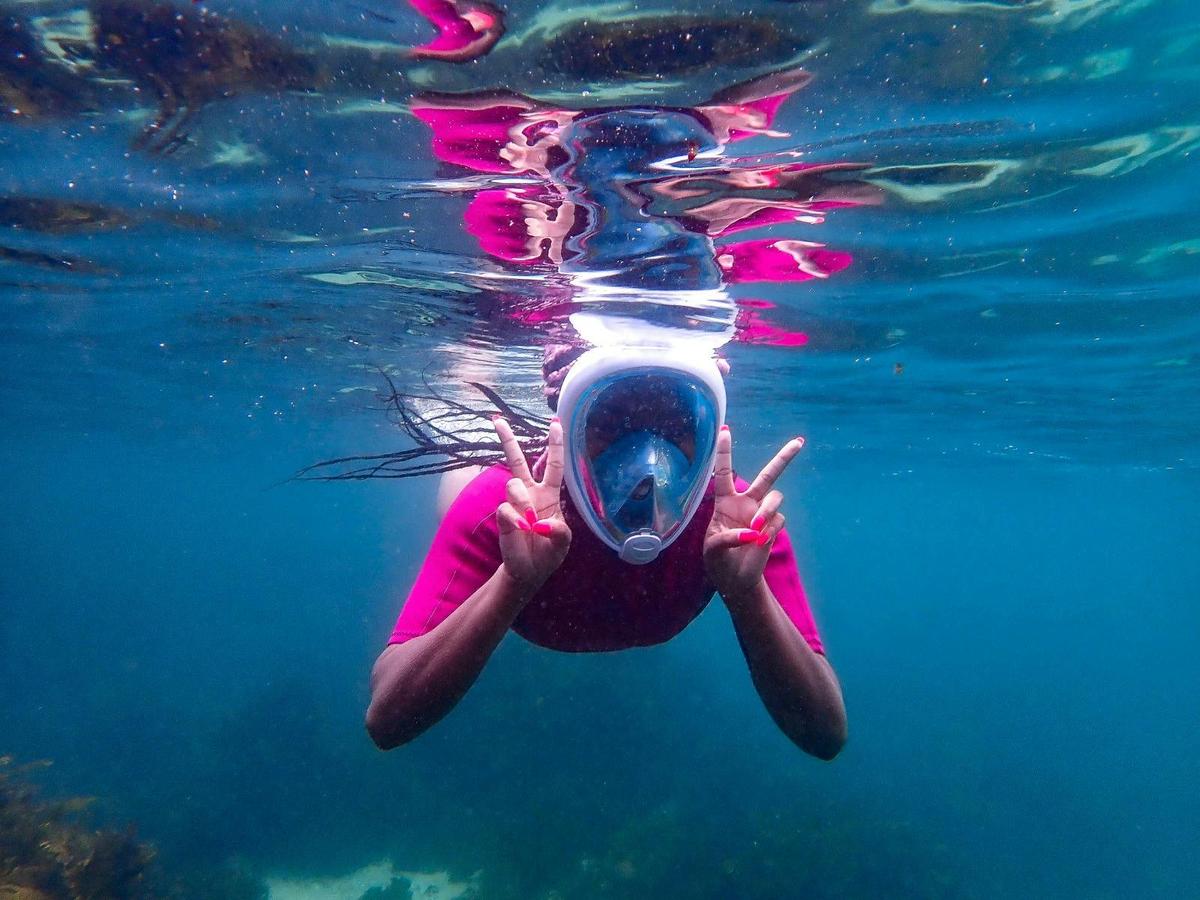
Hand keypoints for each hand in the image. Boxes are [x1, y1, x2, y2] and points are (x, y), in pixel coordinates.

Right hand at [493, 416, 571, 592]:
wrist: (528, 572)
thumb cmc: (548, 553)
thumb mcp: (563, 543)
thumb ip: (559, 531)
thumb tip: (539, 522)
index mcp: (549, 495)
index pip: (553, 465)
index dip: (554, 445)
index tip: (554, 423)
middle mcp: (530, 494)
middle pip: (518, 462)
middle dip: (508, 440)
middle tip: (497, 420)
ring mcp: (514, 504)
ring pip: (513, 486)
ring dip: (522, 502)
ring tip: (530, 524)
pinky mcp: (503, 517)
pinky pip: (505, 510)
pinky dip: (515, 521)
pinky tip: (522, 530)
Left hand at [704, 425, 803, 600]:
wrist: (735, 580)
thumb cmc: (719, 561)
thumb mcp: (713, 550)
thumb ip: (728, 538)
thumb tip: (751, 533)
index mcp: (725, 502)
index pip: (723, 473)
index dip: (724, 452)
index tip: (725, 430)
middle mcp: (746, 503)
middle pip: (768, 475)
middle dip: (784, 458)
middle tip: (799, 442)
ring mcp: (762, 514)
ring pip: (775, 498)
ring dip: (767, 510)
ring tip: (756, 528)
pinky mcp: (773, 527)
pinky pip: (779, 520)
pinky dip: (770, 529)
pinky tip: (759, 541)